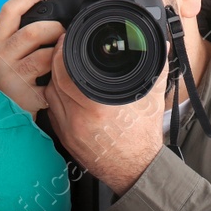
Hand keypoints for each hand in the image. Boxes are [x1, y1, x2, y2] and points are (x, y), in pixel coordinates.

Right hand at [0, 0, 63, 113]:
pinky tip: (60, 82)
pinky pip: (52, 81)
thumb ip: (18, 39)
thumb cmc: (5, 83)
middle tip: (63, 35)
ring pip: (45, 56)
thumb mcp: (3, 56)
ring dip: (60, 54)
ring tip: (63, 57)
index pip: (9, 11)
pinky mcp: (24, 97)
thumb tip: (49, 18)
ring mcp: (11, 78)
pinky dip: (60, 79)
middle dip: (55, 29)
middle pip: (34, 31)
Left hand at [43, 43, 165, 194]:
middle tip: (64, 50)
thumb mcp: (152, 98)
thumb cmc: (143, 139)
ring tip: (65, 70)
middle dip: (57, 62)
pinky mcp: (66, 139)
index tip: (67, 40)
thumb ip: (155, 67)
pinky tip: (65, 93)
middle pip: (54, 81)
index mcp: (97, 107)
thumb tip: (159, 44)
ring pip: (50, 96)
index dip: (63, 51)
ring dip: (54, 81)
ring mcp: (69, 131)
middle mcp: (78, 119)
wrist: (137, 171)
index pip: (66, 71)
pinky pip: (52, 112)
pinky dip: (56, 99)